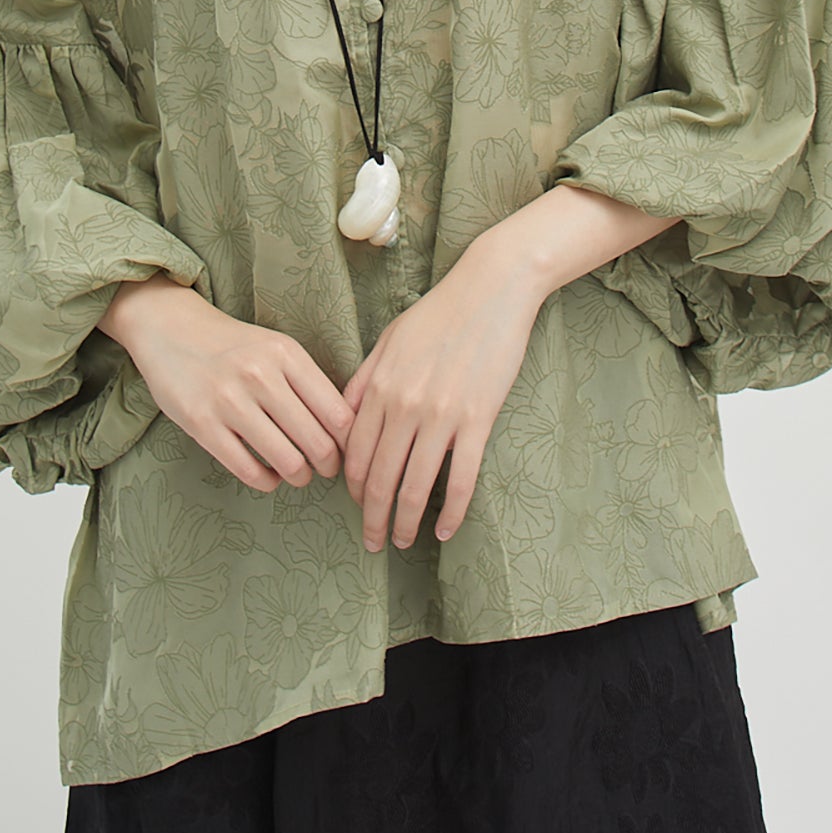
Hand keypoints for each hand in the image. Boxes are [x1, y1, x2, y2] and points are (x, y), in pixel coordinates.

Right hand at [103, 276, 355, 491]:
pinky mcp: (201, 424)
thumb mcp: (277, 349)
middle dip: (328, 465)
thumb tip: (345, 429)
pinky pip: (248, 470)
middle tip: (326, 469)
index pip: (337, 413)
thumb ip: (308, 382)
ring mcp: (229, 401)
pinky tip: (269, 476)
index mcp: (287, 354)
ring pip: (287, 461)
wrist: (172, 329)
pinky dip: (267, 481)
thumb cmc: (234, 346)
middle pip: (317, 442)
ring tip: (298, 473)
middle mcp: (261, 375)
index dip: (349, 442)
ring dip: (299, 476)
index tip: (346, 451)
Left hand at [341, 255, 543, 550]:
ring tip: (402, 541)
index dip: (352, 489)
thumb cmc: (438, 312)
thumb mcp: (387, 340)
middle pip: (379, 479)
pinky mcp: (478, 419)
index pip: (354, 454)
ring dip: (404, 522)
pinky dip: (451, 512)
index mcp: (379, 386)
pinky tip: (445, 530)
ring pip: (414, 486)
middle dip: (372, 518)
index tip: (357, 506)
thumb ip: (363, 382)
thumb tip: (341, 420)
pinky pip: (461, 479)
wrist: (490, 289)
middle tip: (373, 542)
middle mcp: (404, 405)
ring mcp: (441, 415)